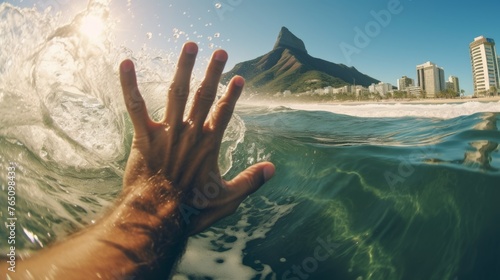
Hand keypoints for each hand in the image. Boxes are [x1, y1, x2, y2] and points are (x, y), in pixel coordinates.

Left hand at [119, 42, 274, 234]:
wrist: (158, 217)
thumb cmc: (193, 209)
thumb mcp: (228, 199)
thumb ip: (251, 181)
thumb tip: (273, 167)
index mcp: (209, 145)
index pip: (224, 113)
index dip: (232, 94)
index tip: (238, 77)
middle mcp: (190, 132)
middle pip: (204, 96)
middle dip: (212, 73)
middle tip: (220, 52)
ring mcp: (167, 132)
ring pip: (176, 93)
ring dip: (183, 68)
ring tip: (190, 46)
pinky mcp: (144, 137)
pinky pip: (135, 106)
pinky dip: (129, 85)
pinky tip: (126, 63)